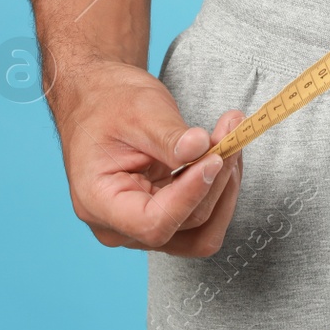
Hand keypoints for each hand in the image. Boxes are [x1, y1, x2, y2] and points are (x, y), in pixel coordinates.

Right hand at [52, 57, 243, 256]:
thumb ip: (169, 136)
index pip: (152, 223)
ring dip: (223, 187)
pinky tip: (223, 154)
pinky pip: (202, 214)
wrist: (100, 101)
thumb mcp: (139, 112)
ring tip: (230, 142)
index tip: (213, 159)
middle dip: (215, 179)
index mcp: (99, 202)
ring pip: (202, 228)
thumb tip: (200, 148)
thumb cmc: (109, 105)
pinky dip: (219, 186)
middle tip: (230, 134)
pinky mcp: (164, 214)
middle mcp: (119, 225)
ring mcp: (142, 224)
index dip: (190, 196)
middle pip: (184, 224)